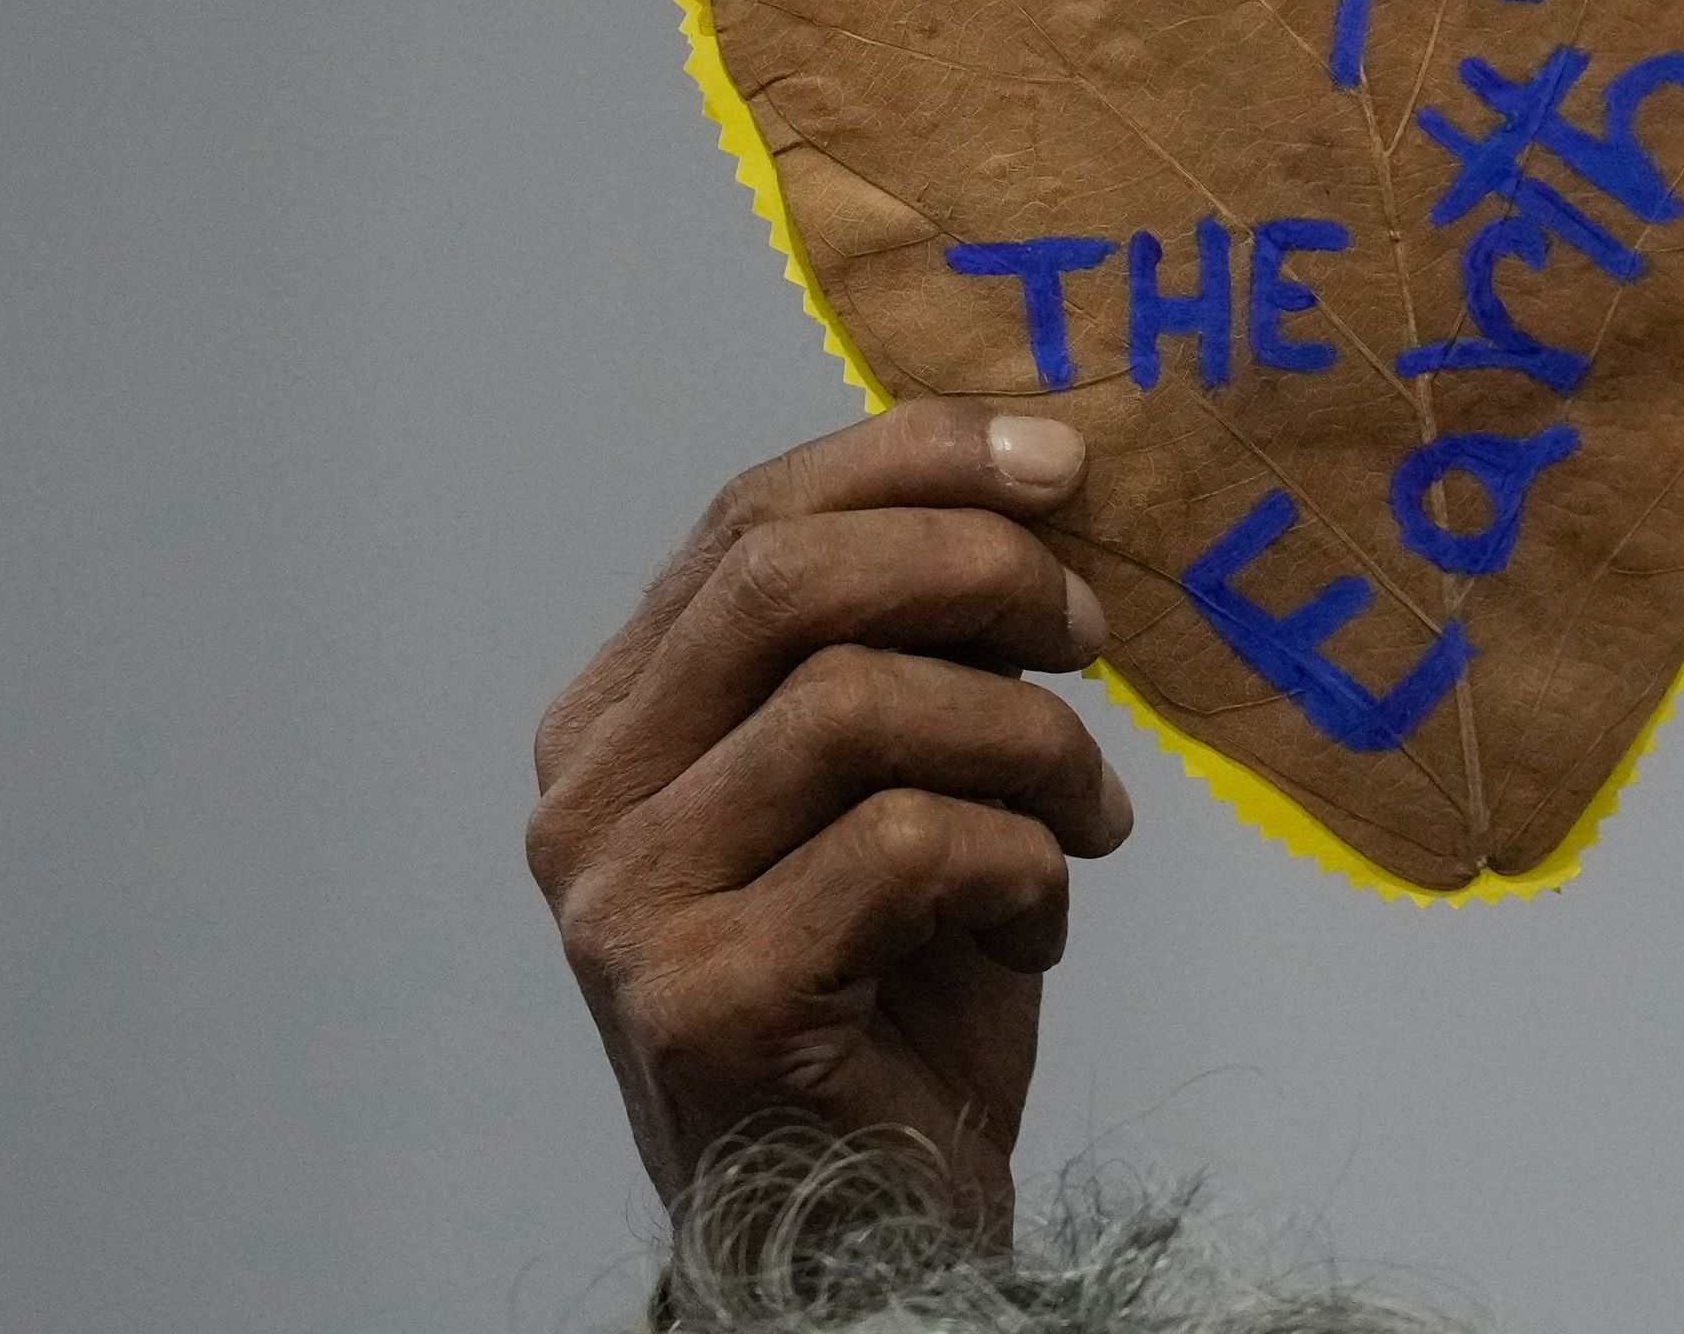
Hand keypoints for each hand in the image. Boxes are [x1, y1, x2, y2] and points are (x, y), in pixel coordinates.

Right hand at [527, 401, 1134, 1221]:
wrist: (875, 1224)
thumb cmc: (902, 995)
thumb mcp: (907, 778)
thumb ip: (915, 643)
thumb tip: (1037, 480)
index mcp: (623, 718)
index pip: (752, 521)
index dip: (914, 461)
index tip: (1063, 459)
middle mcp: (589, 800)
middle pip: (783, 581)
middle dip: (975, 569)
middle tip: (1094, 630)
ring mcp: (628, 902)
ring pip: (853, 703)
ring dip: (1024, 738)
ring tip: (1087, 813)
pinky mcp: (702, 996)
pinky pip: (902, 845)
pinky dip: (1016, 863)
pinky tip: (1036, 922)